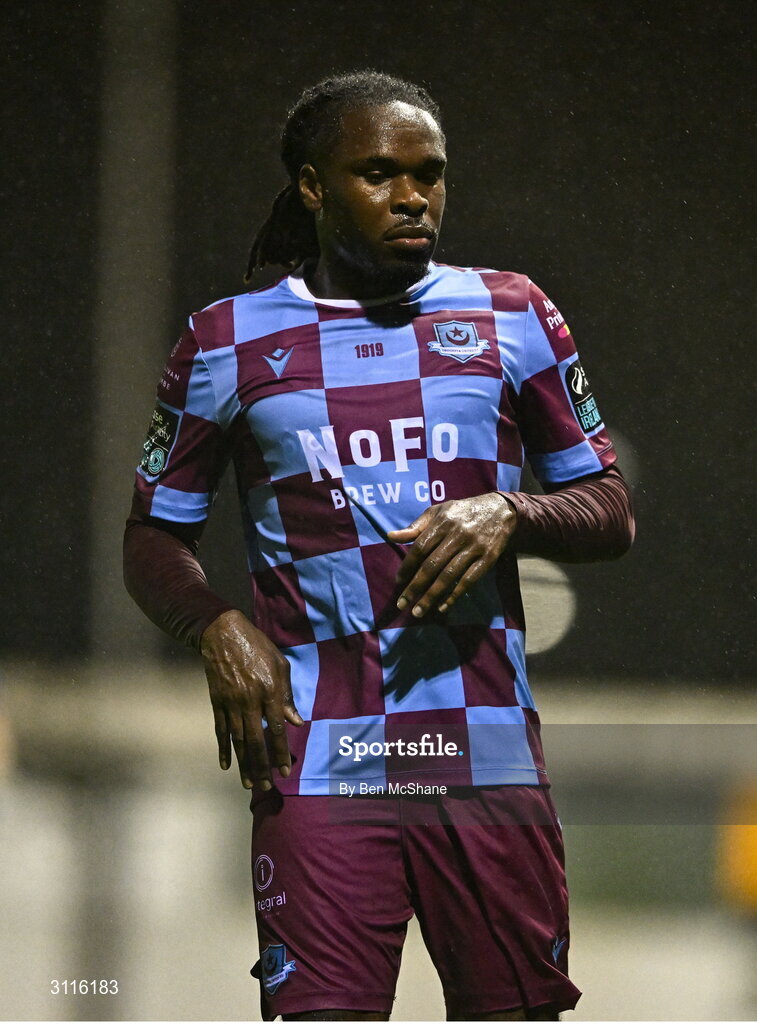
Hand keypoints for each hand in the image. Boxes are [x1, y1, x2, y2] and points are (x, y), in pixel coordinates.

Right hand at [200, 609, 303, 789]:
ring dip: (244, 764)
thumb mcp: (280, 665)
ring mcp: (231, 703)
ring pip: (237, 741)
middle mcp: (249, 701)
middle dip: (262, 766)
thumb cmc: (258, 647)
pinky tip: (226, 765)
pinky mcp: (217, 702)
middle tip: (266, 787)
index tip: (286, 771)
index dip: (281, 752)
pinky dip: (223, 749)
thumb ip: (288, 695)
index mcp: (269, 691)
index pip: (277, 730)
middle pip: (256, 741)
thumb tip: (296, 722)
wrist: (223, 634)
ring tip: (250, 783)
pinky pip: (220, 730)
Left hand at [386, 493, 516, 618]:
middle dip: (415, 587)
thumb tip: (390, 536)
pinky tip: (442, 606)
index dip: (407, 566)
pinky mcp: (488, 558)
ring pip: (449, 576)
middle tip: (402, 604)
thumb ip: (415, 526)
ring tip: (418, 611)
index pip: (420, 547)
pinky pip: (469, 580)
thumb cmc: (463, 512)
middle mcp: (458, 535)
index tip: (398, 581)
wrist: (501, 509)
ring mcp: (474, 547)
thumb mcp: (438, 512)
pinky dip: (455, 595)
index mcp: (443, 522)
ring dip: (431, 596)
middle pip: (432, 565)